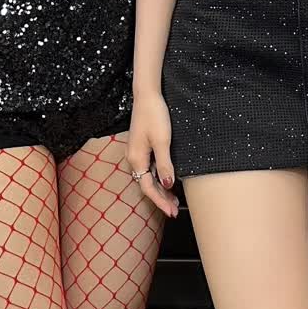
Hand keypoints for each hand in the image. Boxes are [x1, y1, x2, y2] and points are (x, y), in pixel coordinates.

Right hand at [126, 90, 179, 217]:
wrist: (147, 96)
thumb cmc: (155, 116)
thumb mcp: (163, 142)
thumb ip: (165, 165)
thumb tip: (168, 186)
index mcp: (136, 160)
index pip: (148, 188)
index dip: (160, 201)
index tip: (171, 211)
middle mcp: (133, 159)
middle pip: (146, 185)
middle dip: (160, 199)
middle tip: (174, 210)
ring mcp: (136, 153)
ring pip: (148, 177)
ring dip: (160, 189)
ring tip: (173, 200)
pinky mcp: (141, 147)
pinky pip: (148, 168)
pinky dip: (158, 177)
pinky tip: (166, 181)